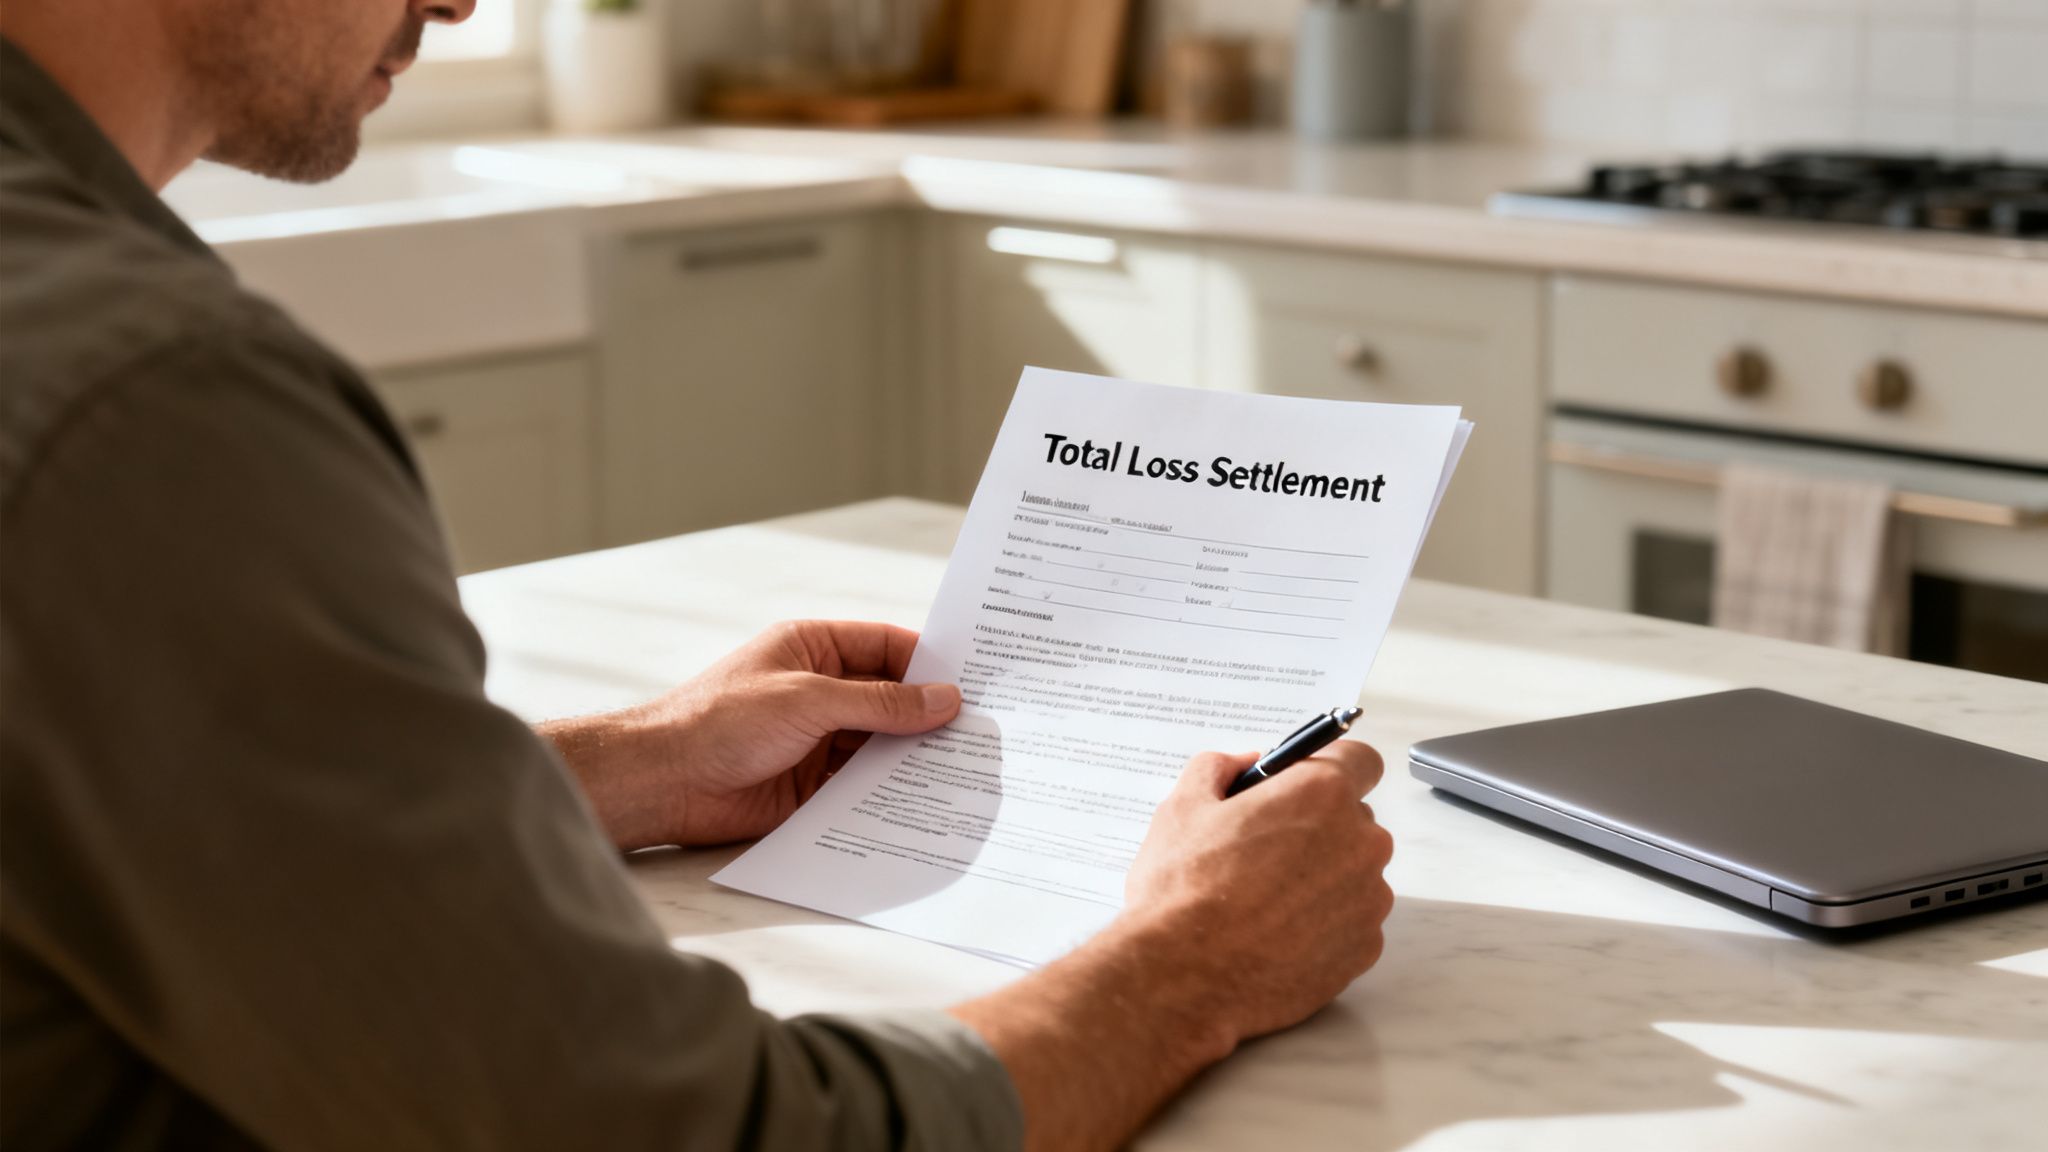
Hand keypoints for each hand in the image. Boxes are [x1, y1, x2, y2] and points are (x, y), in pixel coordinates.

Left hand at [540, 620, 960, 850]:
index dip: (929, 663)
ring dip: (914, 758)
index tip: (976, 681)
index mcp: (813, 649)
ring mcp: (816, 740)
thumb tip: (943, 700)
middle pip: (890, 699)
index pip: (887, 647)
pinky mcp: (812, 787)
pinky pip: (863, 786)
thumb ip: (880, 703)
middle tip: (985, 731)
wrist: (664, 782)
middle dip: (929, 715)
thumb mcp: (808, 699)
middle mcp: (819, 691)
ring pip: (881, 745)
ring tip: (968, 769)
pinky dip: (891, 793)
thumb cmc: (720, 720)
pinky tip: (926, 802)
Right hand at [1117, 742, 1393, 1044]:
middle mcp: (1360, 843)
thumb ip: (1220, 767)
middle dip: (1319, 826)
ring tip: (1265, 900)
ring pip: (1355, 872)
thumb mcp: (1183, 805)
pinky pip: (1353, 921)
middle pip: (1355, 819)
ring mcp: (1368, 900)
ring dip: (1323, 877)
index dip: (1331, 769)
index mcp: (1322, 794)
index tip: (1302, 786)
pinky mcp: (1364, 949)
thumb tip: (1248, 764)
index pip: (1362, 760)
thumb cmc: (1182, 889)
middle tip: (1265, 849)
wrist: (1182, 978)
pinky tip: (1277, 934)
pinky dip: (1324, 923)